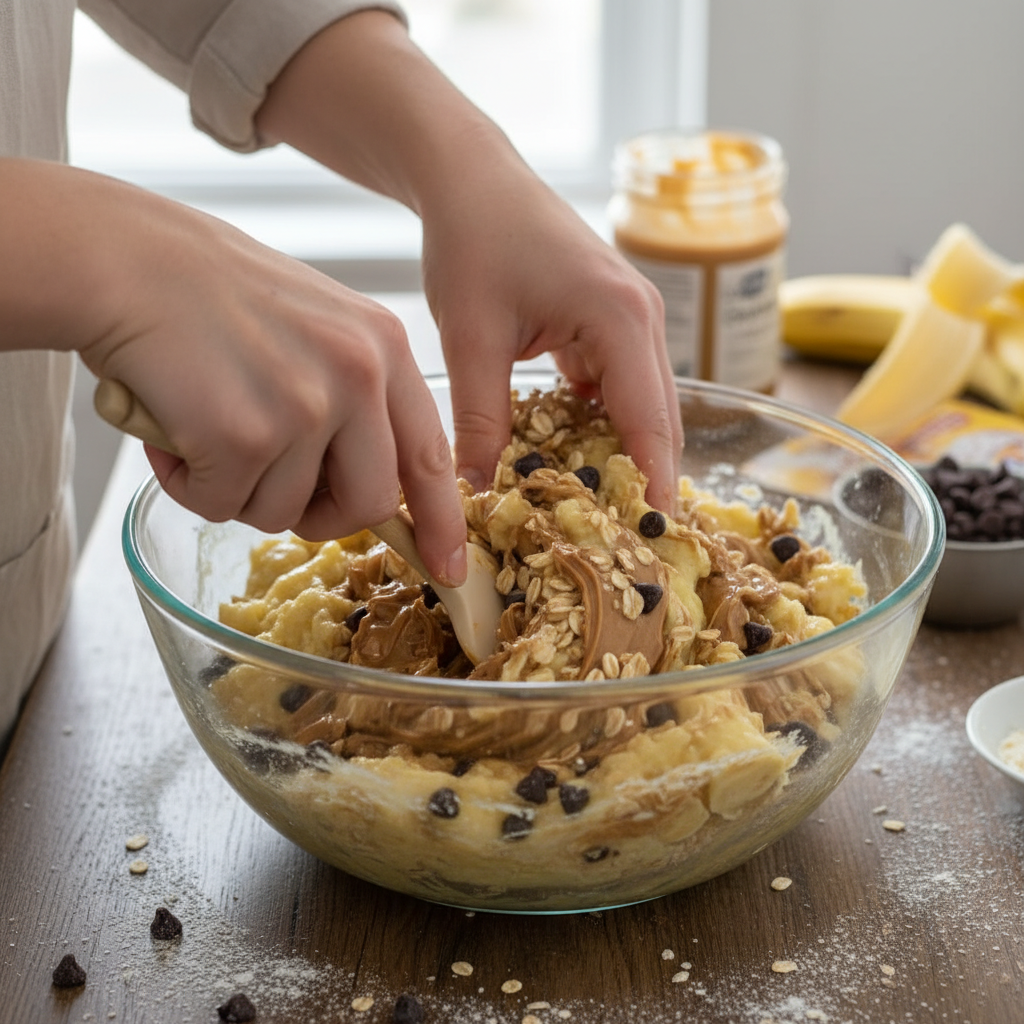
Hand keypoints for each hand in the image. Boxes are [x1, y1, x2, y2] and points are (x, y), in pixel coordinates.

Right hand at [0, 160, 466, 584]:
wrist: (126, 260)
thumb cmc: (213, 297)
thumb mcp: (318, 328)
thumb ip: (356, 400)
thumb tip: (372, 489)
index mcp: (384, 348)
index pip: (429, 455)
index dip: (440, 521)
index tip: (448, 567)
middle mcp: (359, 376)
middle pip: (368, 504)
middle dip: (320, 516)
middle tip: (269, 485)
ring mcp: (306, 406)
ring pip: (285, 512)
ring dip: (238, 490)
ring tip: (204, 428)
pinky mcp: (246, 434)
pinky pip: (223, 505)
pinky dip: (191, 484)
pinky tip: (173, 430)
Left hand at [251, 12, 681, 511]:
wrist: (471, 179)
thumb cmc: (473, 241)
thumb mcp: (471, 337)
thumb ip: (480, 419)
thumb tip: (477, 491)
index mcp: (621, 318)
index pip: (650, 420)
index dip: (651, 482)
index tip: (650, 537)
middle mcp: (643, 319)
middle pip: (658, 418)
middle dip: (642, 477)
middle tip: (624, 542)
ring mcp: (632, 320)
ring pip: (640, 406)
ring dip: (622, 455)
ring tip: (602, 515)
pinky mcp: (611, 324)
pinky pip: (618, 389)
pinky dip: (602, 426)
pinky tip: (575, 462)